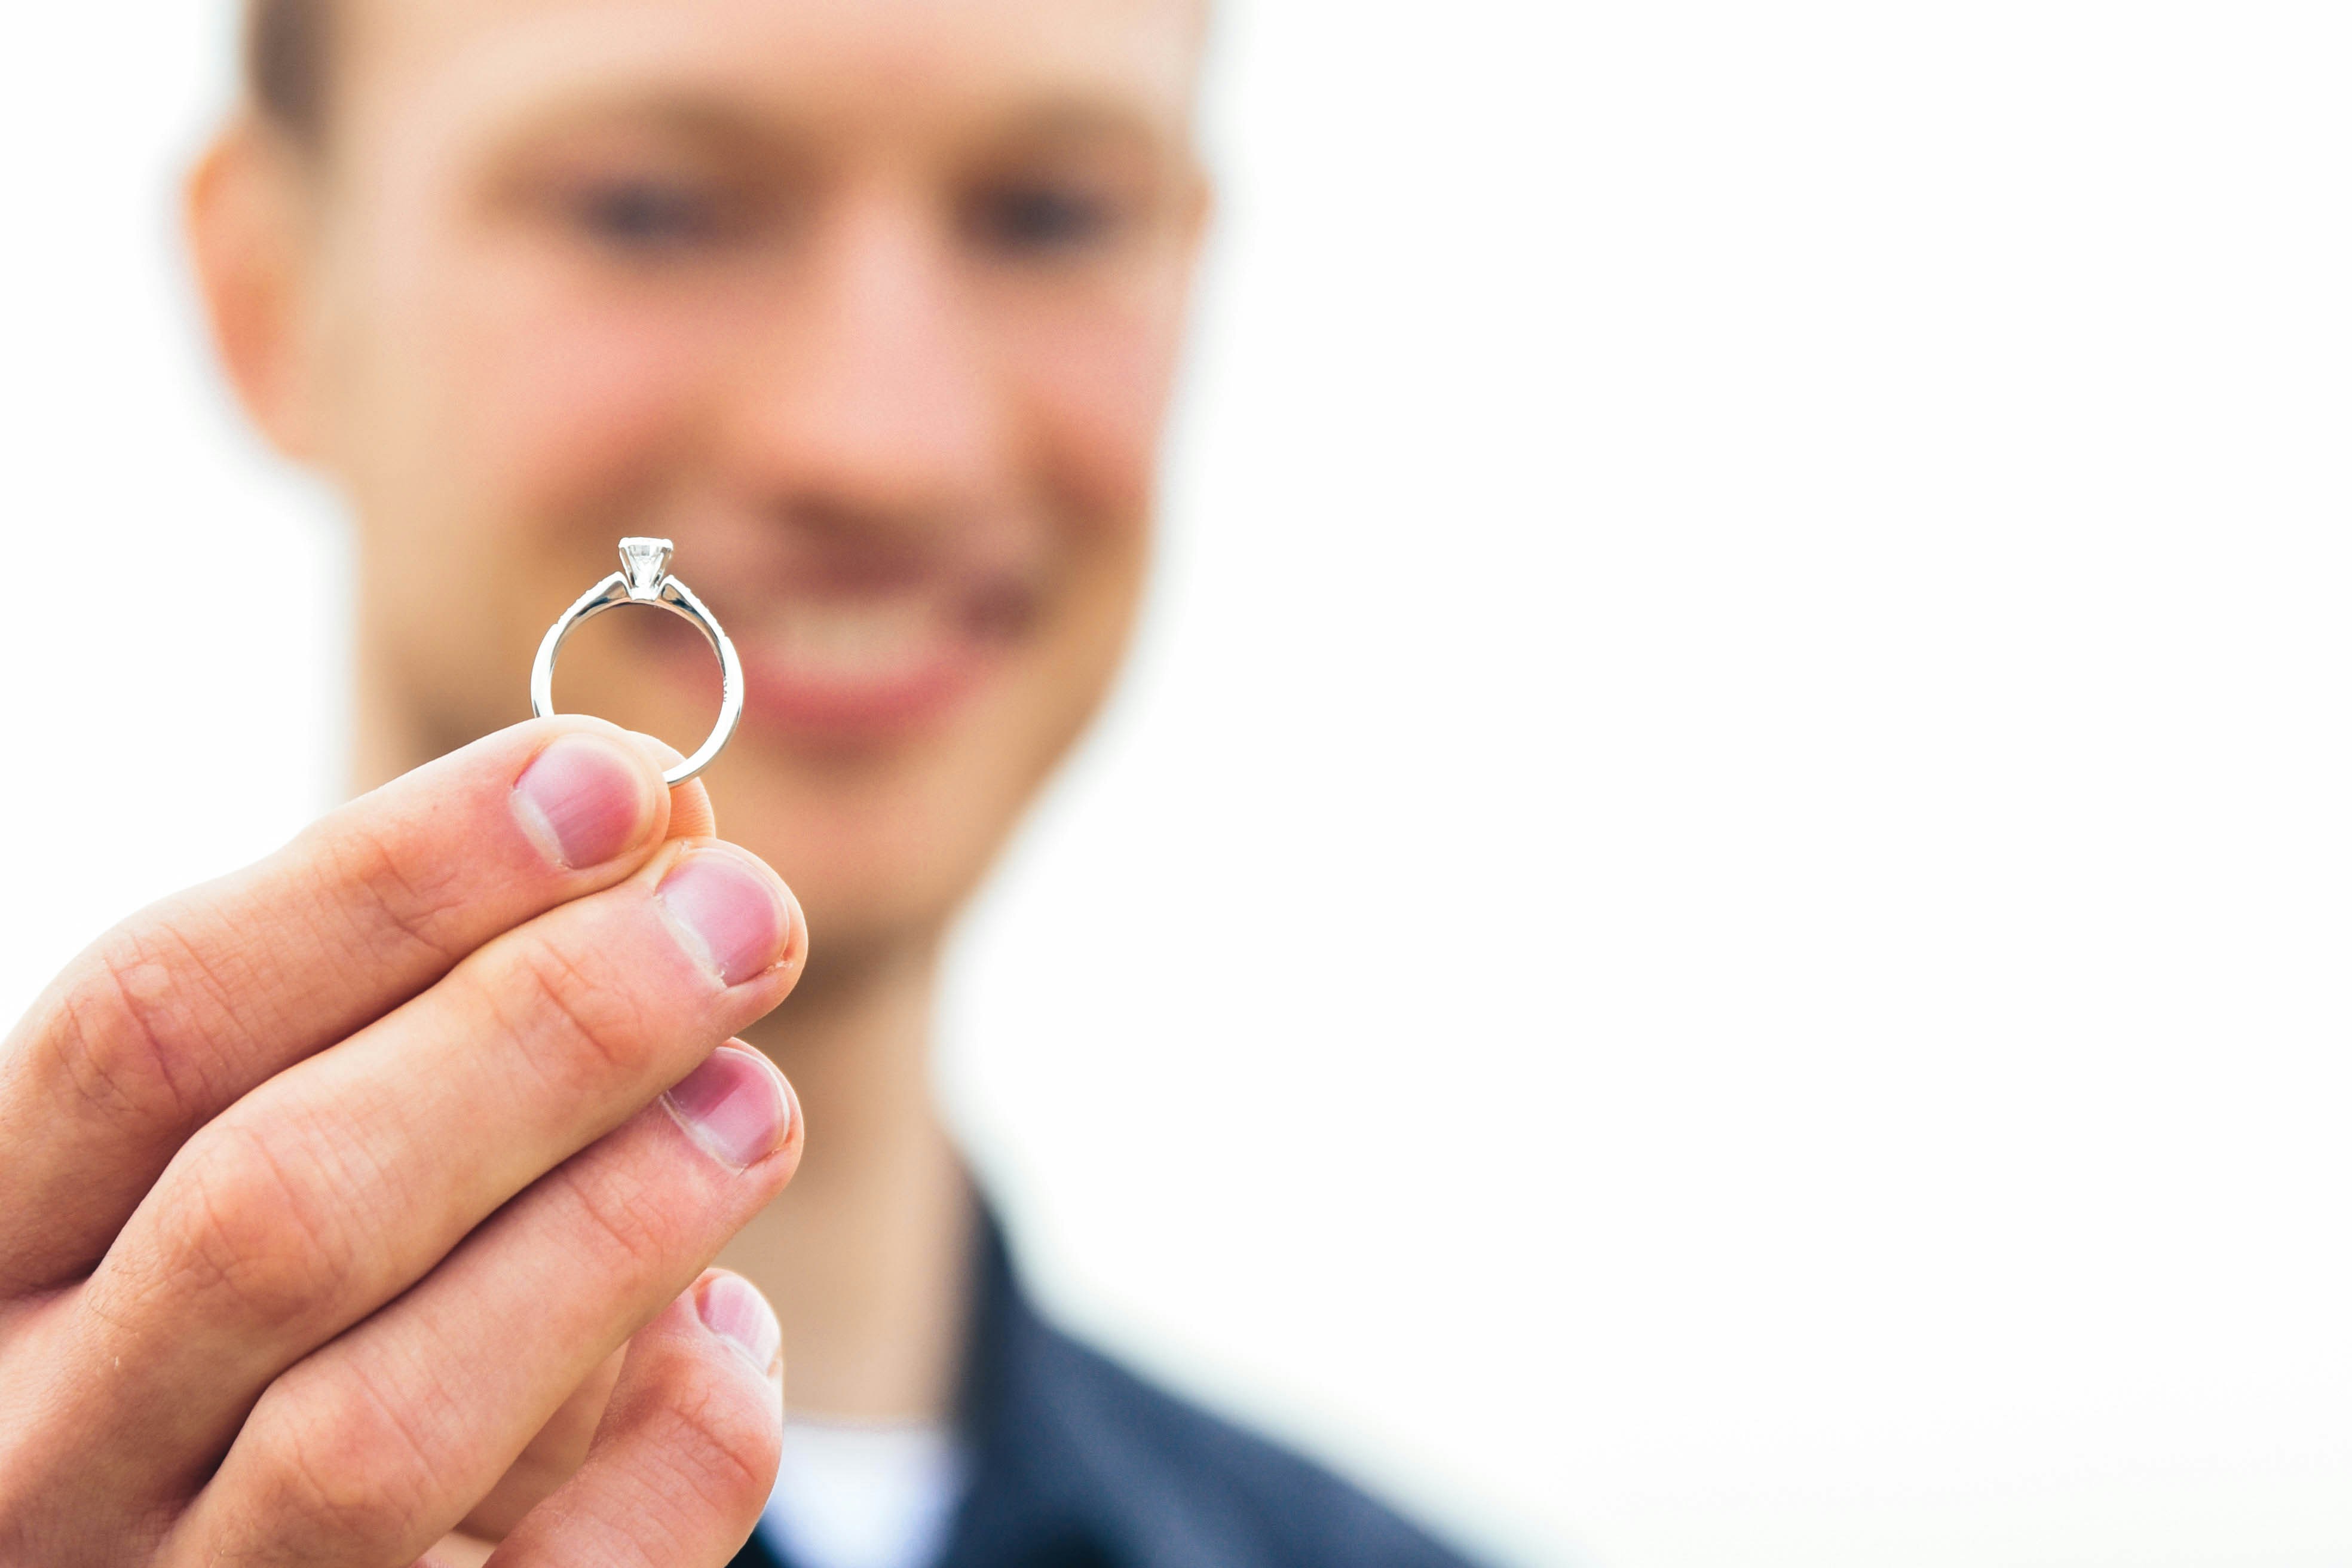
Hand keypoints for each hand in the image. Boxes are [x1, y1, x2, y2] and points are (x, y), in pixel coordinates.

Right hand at [0, 720, 807, 1566]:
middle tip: (744, 917)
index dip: (392, 878)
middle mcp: (36, 1450)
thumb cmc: (269, 1322)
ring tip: (759, 1098)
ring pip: (383, 1425)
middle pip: (280, 1210)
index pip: (147, 1024)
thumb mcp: (287, 1143)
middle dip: (540, 1034)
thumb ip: (423, 1009)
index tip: (610, 778)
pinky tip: (732, 1341)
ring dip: (610, 1227)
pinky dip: (666, 1462)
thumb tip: (664, 830)